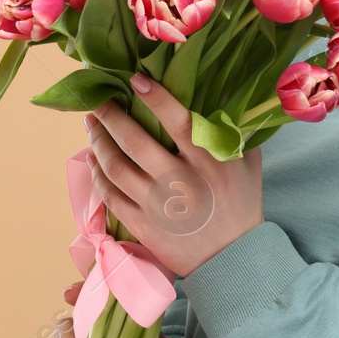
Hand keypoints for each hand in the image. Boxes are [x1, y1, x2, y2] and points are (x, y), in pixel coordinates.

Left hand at [83, 72, 263, 277]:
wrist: (232, 258)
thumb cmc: (241, 204)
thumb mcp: (247, 164)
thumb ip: (233, 133)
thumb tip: (217, 97)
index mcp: (209, 163)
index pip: (178, 122)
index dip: (155, 98)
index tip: (136, 80)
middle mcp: (180, 182)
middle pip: (135, 142)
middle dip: (111, 116)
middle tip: (98, 100)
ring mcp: (158, 206)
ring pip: (115, 168)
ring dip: (98, 142)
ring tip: (91, 125)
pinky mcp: (142, 226)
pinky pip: (110, 195)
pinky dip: (97, 174)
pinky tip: (93, 159)